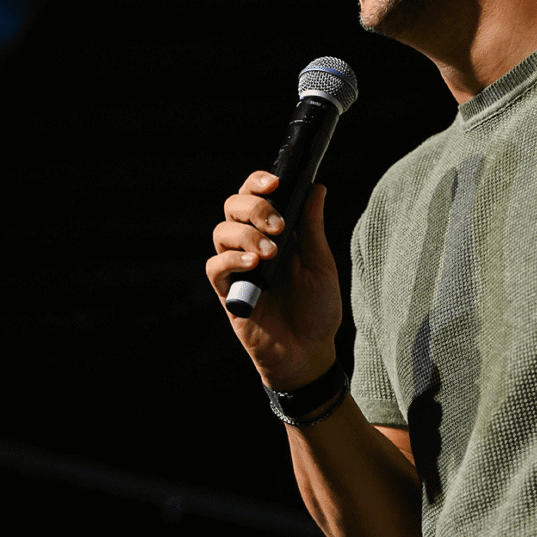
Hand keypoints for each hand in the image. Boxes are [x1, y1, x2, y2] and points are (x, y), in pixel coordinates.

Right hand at [206, 171, 341, 389]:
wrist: (309, 353)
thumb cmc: (317, 310)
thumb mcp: (321, 264)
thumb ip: (312, 227)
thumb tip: (317, 187)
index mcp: (275, 233)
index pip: (256, 195)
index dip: (259, 183)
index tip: (275, 182)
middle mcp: (252, 245)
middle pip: (233, 206)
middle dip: (255, 208)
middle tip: (279, 226)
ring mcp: (238, 268)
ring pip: (221, 231)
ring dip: (246, 234)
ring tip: (271, 253)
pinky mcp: (227, 292)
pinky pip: (215, 266)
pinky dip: (232, 259)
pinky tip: (254, 265)